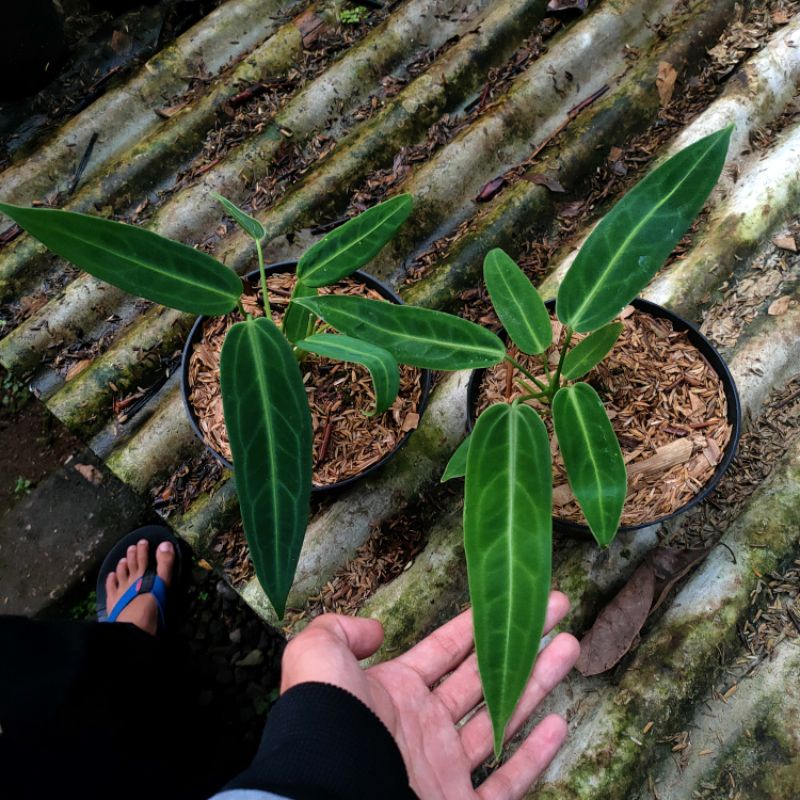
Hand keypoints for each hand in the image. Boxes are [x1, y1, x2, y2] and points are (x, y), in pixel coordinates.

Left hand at [281, 592, 578, 799]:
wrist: (334, 796)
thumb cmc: (327, 725)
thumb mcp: (317, 658)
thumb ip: (340, 632)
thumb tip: (376, 633)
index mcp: (396, 693)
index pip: (447, 649)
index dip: (480, 623)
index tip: (513, 600)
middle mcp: (425, 728)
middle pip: (485, 677)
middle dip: (520, 644)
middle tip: (556, 612)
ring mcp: (446, 769)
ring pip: (504, 720)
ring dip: (538, 684)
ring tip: (570, 647)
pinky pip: (506, 783)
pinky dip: (534, 755)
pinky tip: (559, 722)